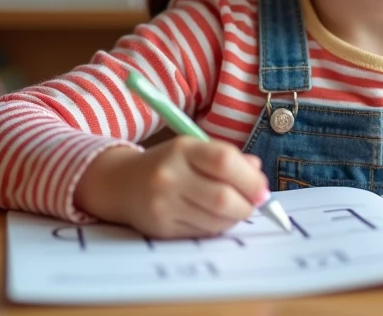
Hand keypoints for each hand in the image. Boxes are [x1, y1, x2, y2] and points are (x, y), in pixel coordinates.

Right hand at [75, 138, 270, 238]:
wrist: (120, 183)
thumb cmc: (169, 164)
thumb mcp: (195, 150)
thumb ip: (228, 159)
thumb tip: (258, 174)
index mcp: (183, 149)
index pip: (225, 162)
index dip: (251, 179)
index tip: (263, 190)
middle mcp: (170, 176)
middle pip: (223, 197)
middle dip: (247, 205)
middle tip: (254, 204)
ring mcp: (163, 204)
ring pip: (215, 220)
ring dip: (233, 219)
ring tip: (233, 210)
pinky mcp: (160, 228)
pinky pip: (201, 233)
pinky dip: (216, 228)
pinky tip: (212, 218)